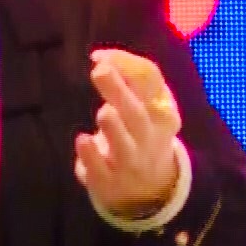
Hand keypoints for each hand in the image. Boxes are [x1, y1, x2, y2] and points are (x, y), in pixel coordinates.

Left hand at [73, 49, 181, 218]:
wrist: (151, 188)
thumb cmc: (143, 132)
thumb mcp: (149, 106)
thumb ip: (131, 79)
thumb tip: (101, 58)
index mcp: (163, 112)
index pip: (152, 83)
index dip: (126, 65)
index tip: (98, 57)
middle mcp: (150, 137)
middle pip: (138, 114)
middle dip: (119, 92)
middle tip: (99, 71)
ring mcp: (131, 162)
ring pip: (124, 146)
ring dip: (114, 128)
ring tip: (104, 112)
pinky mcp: (110, 181)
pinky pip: (100, 170)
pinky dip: (91, 156)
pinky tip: (82, 139)